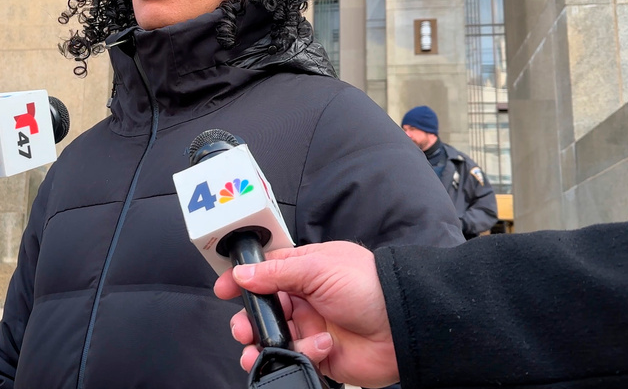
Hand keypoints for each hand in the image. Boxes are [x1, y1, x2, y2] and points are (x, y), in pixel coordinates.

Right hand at [213, 241, 398, 387]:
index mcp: (305, 270)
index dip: (242, 280)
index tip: (224, 288)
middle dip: (247, 320)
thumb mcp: (319, 268)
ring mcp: (312, 327)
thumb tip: (243, 273)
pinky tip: (319, 347)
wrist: (403, 326)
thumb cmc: (369, 286)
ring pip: (273, 338)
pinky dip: (300, 355)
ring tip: (258, 348)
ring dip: (262, 344)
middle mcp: (305, 299)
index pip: (264, 272)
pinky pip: (294, 359)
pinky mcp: (320, 354)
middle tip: (243, 327)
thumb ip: (277, 272)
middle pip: (263, 310)